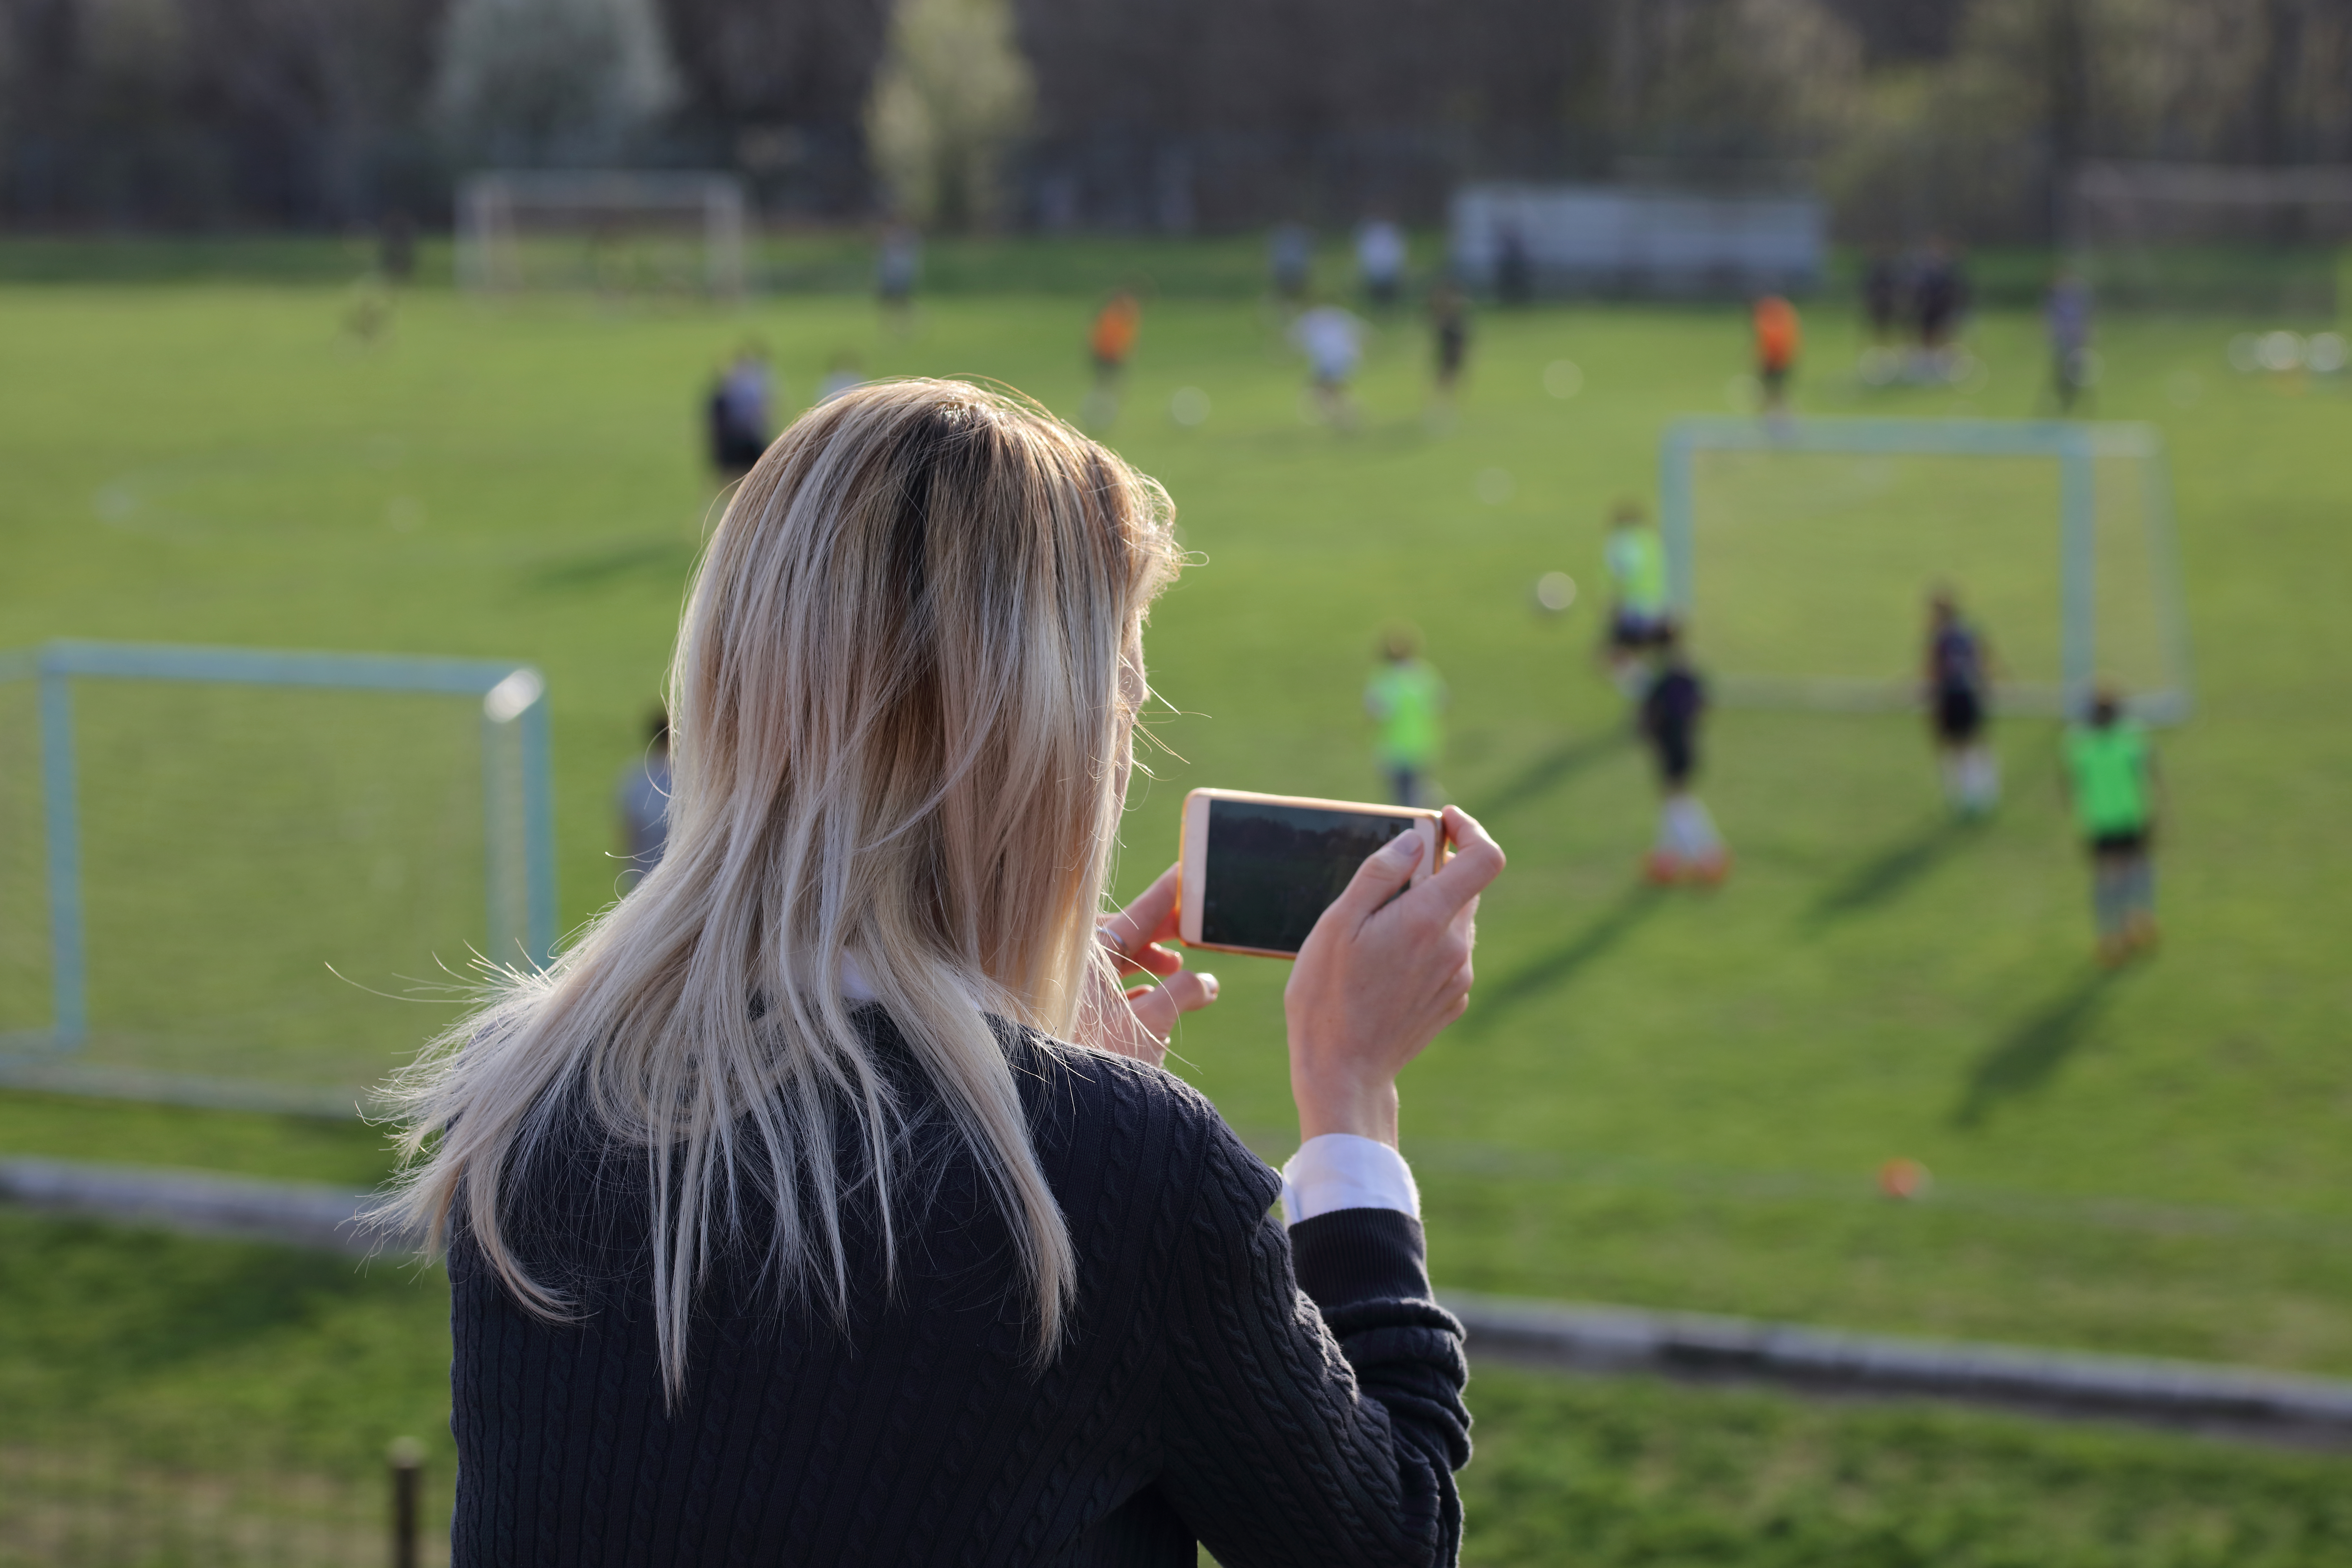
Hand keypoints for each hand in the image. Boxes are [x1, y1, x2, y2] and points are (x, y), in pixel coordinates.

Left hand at [1077, 863, 1218, 1066]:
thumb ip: (1184, 992)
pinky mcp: (1066, 1017)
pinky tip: (1150, 997)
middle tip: (1190, 930)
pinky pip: (1100, 989)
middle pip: (1121, 935)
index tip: (1187, 875)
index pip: (1136, 914)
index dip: (1167, 896)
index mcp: (1087, 956)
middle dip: (1160, 933)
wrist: (1062, 1117)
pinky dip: (1130, 987)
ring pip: (1111, 963)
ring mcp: (1066, 993)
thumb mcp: (1154, 1023)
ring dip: (1147, 963)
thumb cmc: (1104, 1063)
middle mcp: (1071, 968)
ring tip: (1177, 969)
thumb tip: (1207, 982)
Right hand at [1283, 806, 1505, 1146]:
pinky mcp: (1452, 1000)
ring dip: (1424, 912)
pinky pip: (1447, 955)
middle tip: (1384, 884)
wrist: (1344, 1072)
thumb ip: (1379, 874)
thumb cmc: (1327, 996)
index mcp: (1428, 920)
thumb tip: (1413, 841)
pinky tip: (1385, 967)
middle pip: (1465, 887)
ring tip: (1374, 936)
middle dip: (1432, 872)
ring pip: (1454, 921)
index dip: (1470, 830)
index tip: (1442, 822)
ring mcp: (1458, 976)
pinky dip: (1424, 945)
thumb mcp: (1337, 924)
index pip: (1485, 858)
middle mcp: (1455, 946)